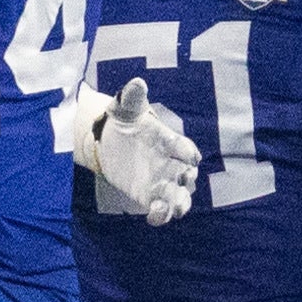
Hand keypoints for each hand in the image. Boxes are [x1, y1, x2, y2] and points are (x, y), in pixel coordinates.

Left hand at [65, 78, 200, 220]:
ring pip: (179, 195)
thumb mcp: (125, 108)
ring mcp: (162, 181)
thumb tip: (137, 83)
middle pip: (187, 173)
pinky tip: (153, 218)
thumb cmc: (125, 121)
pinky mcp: (149, 195)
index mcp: (169, 140)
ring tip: (176, 210)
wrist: (110, 142)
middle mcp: (170, 163)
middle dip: (188, 178)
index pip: (184, 147)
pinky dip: (160, 215)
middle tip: (185, 180)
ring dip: (180, 203)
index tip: (191, 158)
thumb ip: (132, 98)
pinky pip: (160, 208)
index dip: (188, 153)